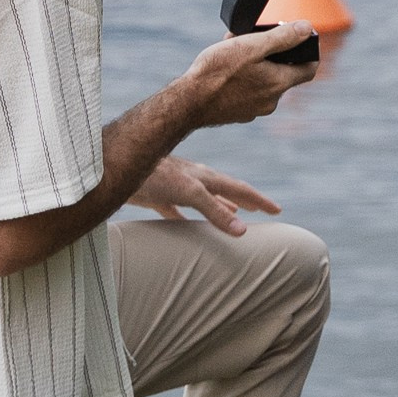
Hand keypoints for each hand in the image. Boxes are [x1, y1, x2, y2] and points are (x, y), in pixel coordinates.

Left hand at [134, 157, 279, 235]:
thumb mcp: (190, 193)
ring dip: (221, 208)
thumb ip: (215, 210)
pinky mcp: (159, 197)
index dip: (259, 200)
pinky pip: (179, 211)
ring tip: (234, 215)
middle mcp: (195, 180)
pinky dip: (189, 219)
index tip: (277, 210)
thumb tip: (243, 230)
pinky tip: (189, 228)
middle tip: (263, 209)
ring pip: (205, 201)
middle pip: (226, 192)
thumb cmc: (156, 174)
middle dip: (246, 201)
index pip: (240, 189)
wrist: (120, 166)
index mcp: (206, 177)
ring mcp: (177, 188)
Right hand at [184, 26, 315, 125]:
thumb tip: (306, 28)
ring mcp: (254, 110)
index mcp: (278, 83)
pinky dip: (242, 78)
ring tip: (233, 49)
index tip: (299, 39)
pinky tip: (224, 68)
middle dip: (271, 53)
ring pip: (263, 81)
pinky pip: (248, 91)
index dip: (308, 52)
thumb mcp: (252, 46)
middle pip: (283, 73)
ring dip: (254, 64)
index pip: (308, 70)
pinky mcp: (238, 113)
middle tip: (253, 39)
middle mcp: (270, 101)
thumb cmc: (218, 72)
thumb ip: (282, 37)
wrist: (188, 102)